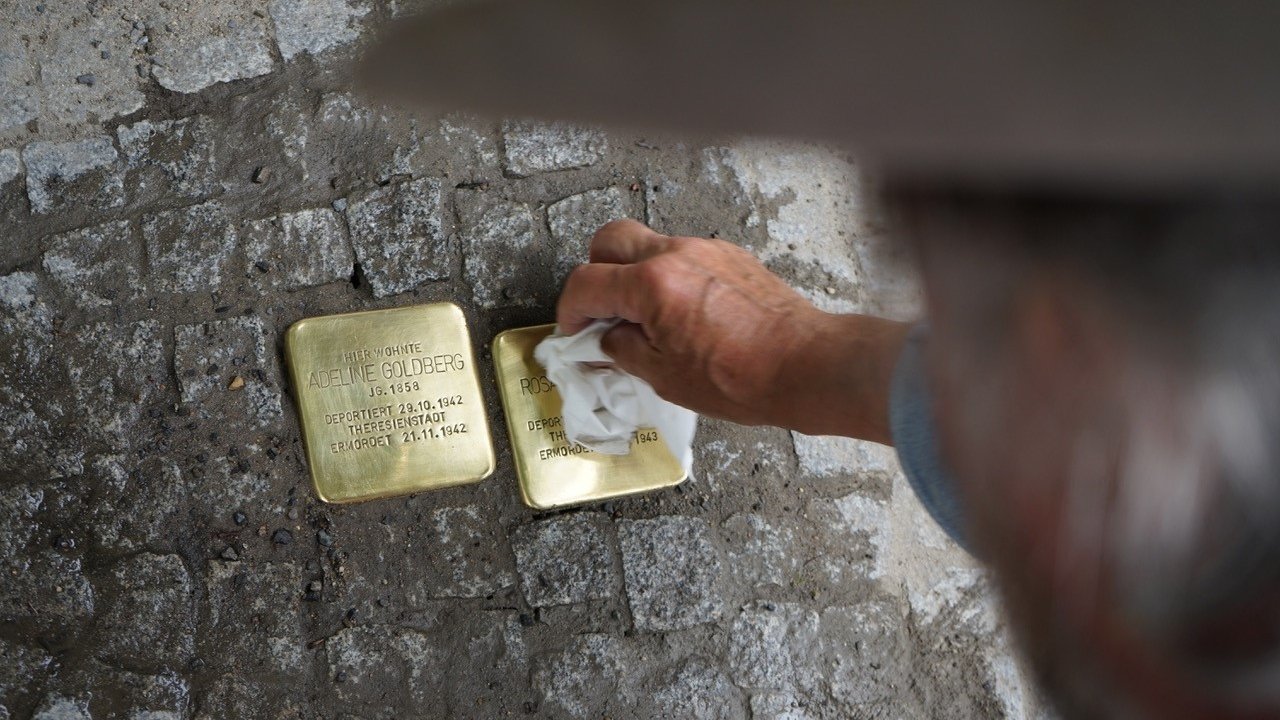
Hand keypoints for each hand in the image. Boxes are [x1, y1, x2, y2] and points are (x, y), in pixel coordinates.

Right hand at [557, 220, 908, 441]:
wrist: (805, 366)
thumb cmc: (742, 377)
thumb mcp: (664, 377)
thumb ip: (623, 350)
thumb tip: (605, 341)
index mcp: (651, 284)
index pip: (586, 283)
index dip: (570, 311)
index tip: (574, 331)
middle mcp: (676, 255)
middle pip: (609, 240)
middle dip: (595, 273)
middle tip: (600, 311)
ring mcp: (706, 250)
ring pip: (649, 245)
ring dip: (634, 274)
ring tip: (644, 319)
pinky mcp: (730, 256)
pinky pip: (684, 256)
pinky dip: (669, 277)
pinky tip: (681, 315)